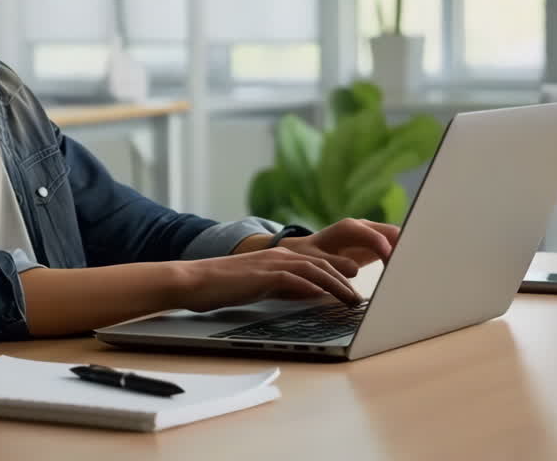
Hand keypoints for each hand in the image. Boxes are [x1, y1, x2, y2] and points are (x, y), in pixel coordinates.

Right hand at [172, 248, 362, 312]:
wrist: (195, 280)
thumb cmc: (225, 286)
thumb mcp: (262, 285)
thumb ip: (285, 286)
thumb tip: (309, 294)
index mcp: (280, 257)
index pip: (318, 263)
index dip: (339, 274)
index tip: (355, 289)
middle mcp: (280, 256)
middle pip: (322, 265)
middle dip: (345, 281)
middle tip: (361, 298)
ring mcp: (271, 264)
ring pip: (312, 270)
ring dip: (335, 285)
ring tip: (351, 300)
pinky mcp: (261, 275)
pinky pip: (290, 279)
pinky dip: (308, 287)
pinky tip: (322, 295)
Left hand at [281, 217, 399, 269]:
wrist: (305, 250)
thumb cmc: (309, 256)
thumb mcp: (317, 261)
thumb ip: (335, 263)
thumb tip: (355, 270)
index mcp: (349, 229)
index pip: (376, 237)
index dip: (388, 251)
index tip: (394, 269)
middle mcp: (363, 226)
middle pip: (393, 233)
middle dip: (404, 251)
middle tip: (410, 273)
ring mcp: (371, 232)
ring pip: (397, 238)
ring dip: (405, 254)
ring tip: (410, 275)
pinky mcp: (375, 242)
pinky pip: (393, 246)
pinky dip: (401, 257)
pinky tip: (402, 274)